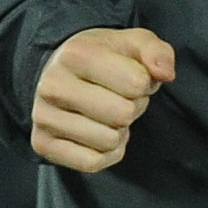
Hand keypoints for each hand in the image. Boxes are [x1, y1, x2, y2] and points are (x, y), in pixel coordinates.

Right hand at [30, 26, 175, 172]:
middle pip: (123, 114)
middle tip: (119, 98)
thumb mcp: (134, 44)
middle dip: (132, 107)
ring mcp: (43, 116)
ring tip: (107, 113)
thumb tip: (165, 74)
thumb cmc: (104, 58)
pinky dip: (106, 153)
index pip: (137, 83)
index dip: (144, 84)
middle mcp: (52, 85)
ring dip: (119, 131)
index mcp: (75, 54)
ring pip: (109, 141)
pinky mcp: (42, 144)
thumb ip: (157, 52)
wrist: (59, 71)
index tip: (132, 77)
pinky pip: (92, 163)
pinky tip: (99, 133)